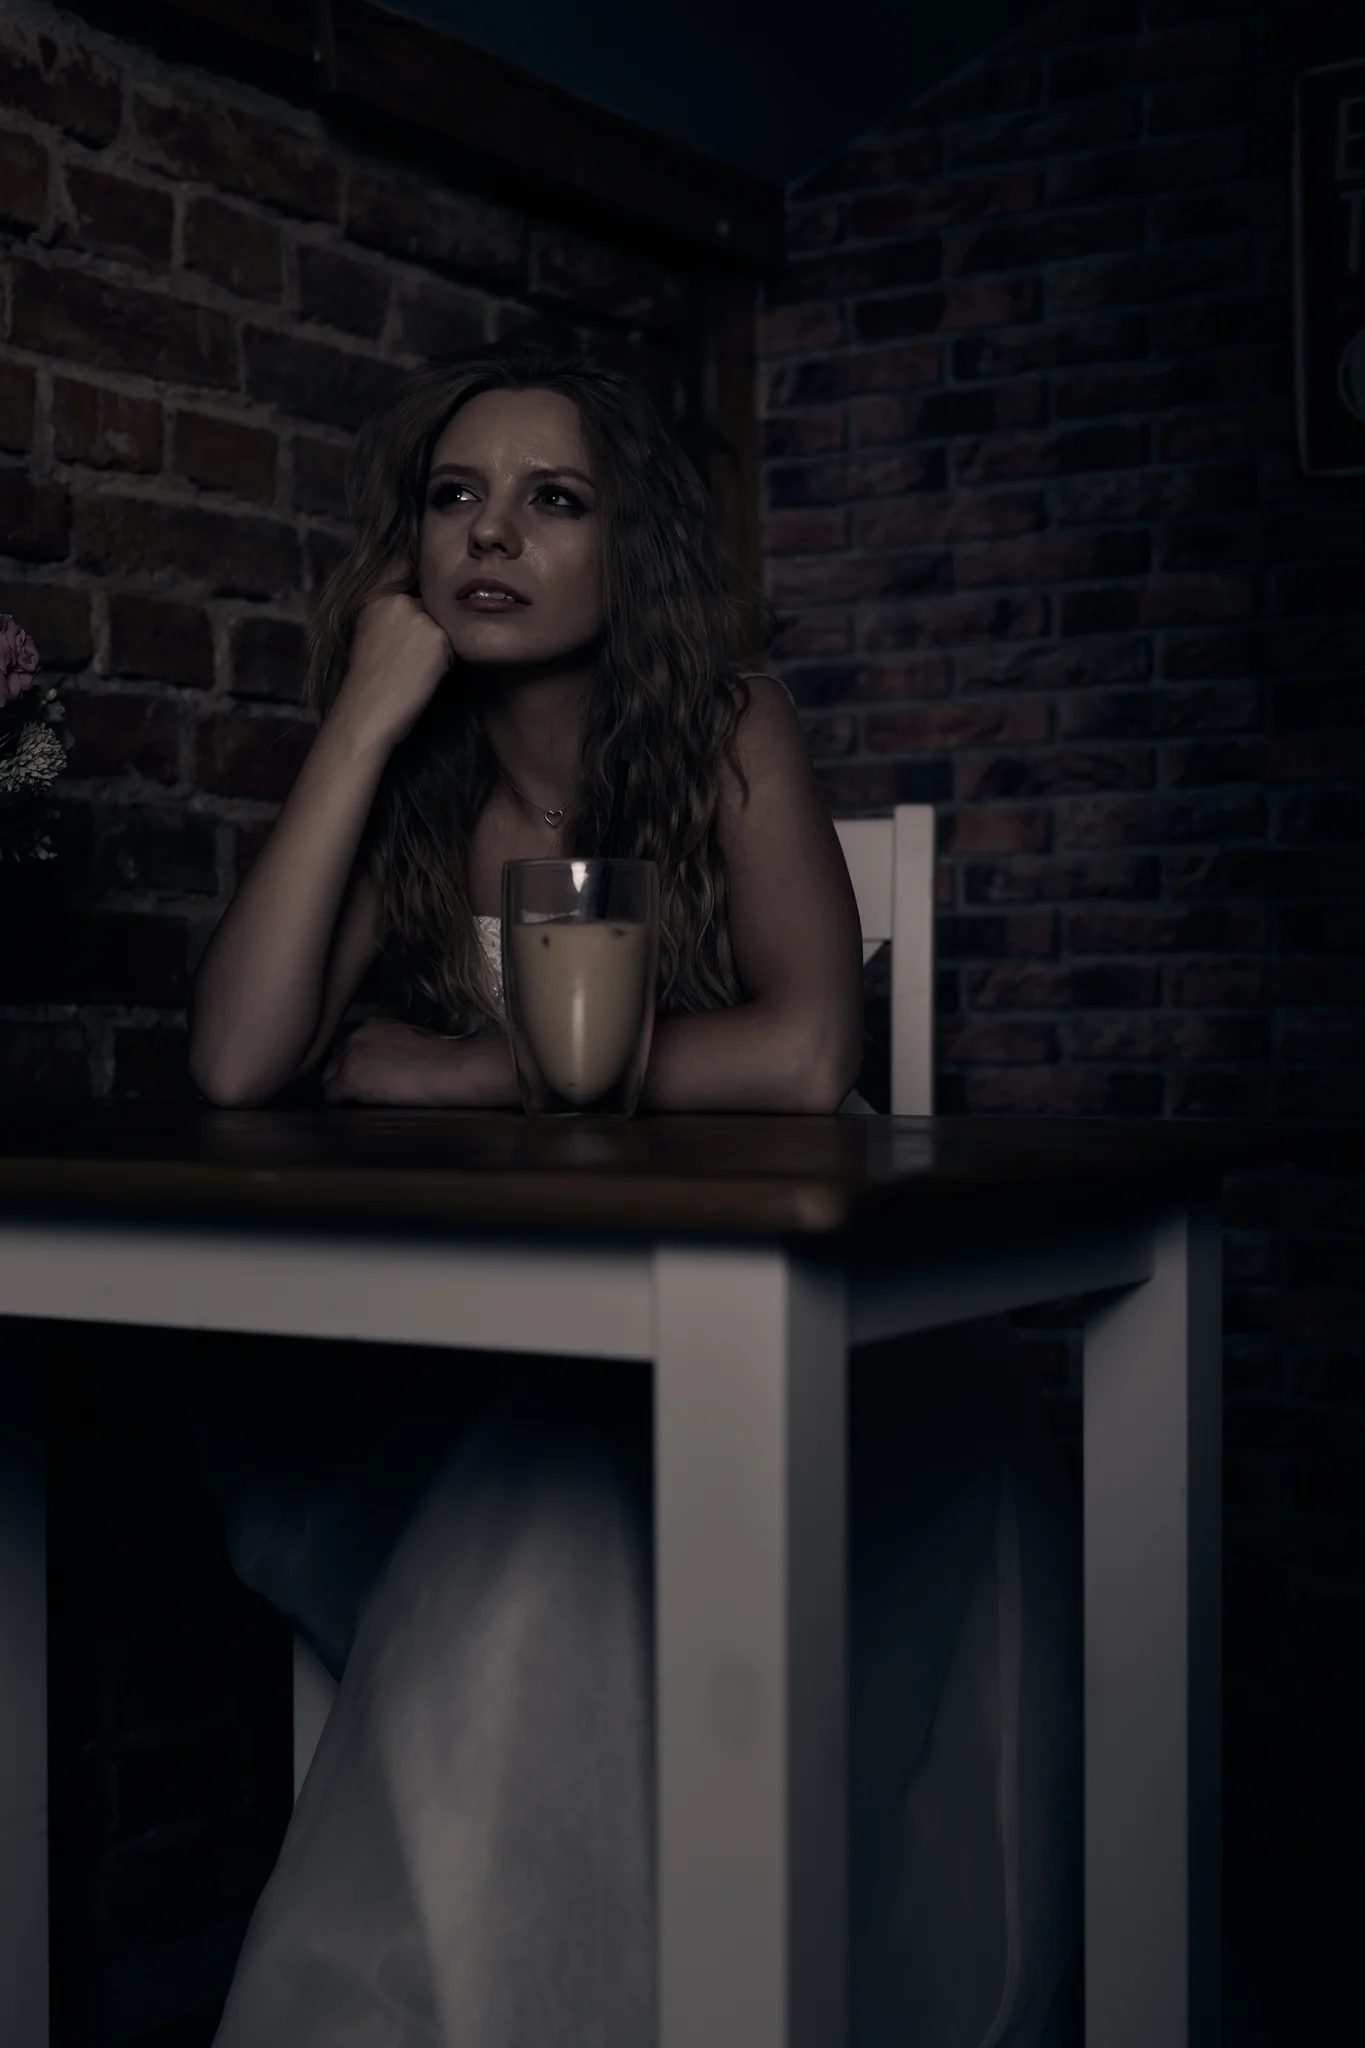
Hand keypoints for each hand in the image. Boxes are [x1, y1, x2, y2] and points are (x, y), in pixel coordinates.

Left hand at [322, 1016, 464, 1104]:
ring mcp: (349, 1058)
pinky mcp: (349, 1080)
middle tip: (356, 1089)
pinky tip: (353, 1108)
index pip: (347, 1043)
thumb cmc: (439, 1057)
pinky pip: (331, 1096)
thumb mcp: (409, 1038)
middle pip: (333, 1059)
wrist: (445, 1069)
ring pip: (328, 1077)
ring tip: (354, 1101)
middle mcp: (354, 1036)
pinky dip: (340, 1104)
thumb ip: (390, 1044)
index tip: (362, 1072)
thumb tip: (386, 1061)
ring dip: (339, 1089)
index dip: (353, 1061)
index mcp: (371, 1025)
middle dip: (341, 1074)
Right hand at [331, 587, 451, 752]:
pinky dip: (445, 664)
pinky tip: (423, 678)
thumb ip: (389, 611)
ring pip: (444, 626)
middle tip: (408, 656)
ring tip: (413, 669)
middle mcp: (398, 599)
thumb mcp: (367, 632)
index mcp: (375, 595)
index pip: (403, 568)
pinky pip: (454, 647)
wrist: (366, 713)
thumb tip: (420, 604)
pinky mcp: (438, 638)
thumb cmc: (366, 682)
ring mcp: (419, 616)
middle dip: (428, 625)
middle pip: (430, 603)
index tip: (419, 587)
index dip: (415, 577)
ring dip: (438, 646)